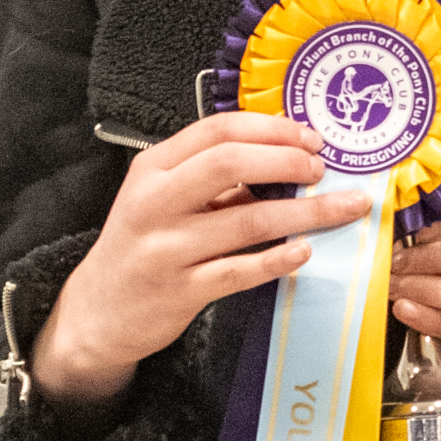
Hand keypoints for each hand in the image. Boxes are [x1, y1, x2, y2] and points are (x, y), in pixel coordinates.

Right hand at [32, 113, 369, 411]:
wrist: (98, 311)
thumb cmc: (142, 243)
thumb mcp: (162, 197)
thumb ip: (211, 176)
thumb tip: (287, 152)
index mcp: (153, 168)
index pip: (217, 131)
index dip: (271, 129)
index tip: (311, 137)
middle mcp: (155, 202)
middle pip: (230, 164)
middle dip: (287, 161)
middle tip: (322, 170)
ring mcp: (167, 249)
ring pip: (248, 220)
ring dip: (305, 213)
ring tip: (342, 208)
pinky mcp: (181, 291)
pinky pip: (240, 271)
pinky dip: (278, 260)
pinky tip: (304, 252)